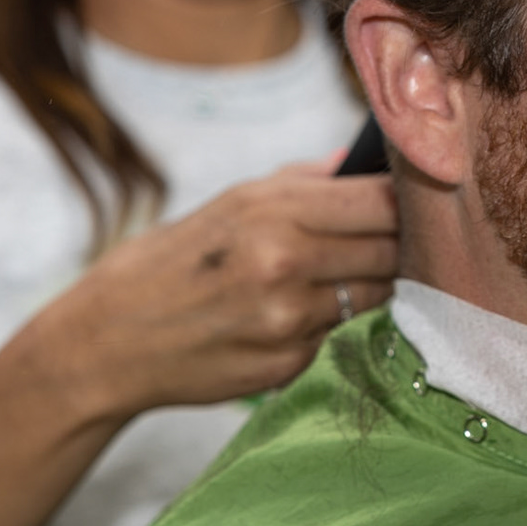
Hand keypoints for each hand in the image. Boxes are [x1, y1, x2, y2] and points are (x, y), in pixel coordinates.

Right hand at [27, 165, 398, 426]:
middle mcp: (287, 264)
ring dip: (368, 283)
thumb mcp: (234, 201)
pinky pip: (337, 334)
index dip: (409, 200)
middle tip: (391, 237)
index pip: (384, 201)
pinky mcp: (288, 365)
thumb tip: (366, 160)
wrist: (108, 339)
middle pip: (392, 249)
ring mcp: (290, 320)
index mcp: (275, 211)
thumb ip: (309, 182)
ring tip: (337, 273)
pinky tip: (292, 314)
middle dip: (398, 243)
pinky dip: (328, 322)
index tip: (418, 199)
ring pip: (375, 294)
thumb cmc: (176, 260)